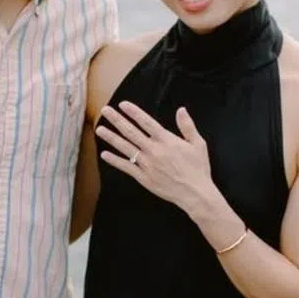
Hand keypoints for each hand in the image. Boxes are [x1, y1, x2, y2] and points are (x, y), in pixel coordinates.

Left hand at [96, 102, 213, 210]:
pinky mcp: (143, 177)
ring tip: (100, 129)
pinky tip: (104, 154)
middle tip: (105, 111)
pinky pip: (126, 167)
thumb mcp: (198, 144)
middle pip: (131, 132)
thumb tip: (181, 109)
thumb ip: (187, 126)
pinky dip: (115, 160)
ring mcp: (147, 164)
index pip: (146, 122)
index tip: (122, 104)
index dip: (134, 112)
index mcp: (166, 140)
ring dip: (111, 137)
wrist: (194, 193)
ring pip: (125, 148)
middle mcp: (154, 150)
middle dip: (117, 120)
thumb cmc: (198, 168)